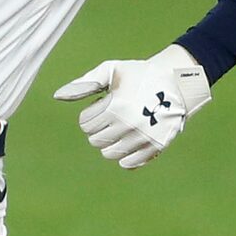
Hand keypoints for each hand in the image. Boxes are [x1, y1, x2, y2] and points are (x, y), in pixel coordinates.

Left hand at [52, 46, 212, 168]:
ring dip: (110, 142)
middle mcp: (128, 125)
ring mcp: (143, 138)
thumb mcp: (111, 71)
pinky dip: (124, 155)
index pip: (85, 124)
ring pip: (109, 154)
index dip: (92, 113)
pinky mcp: (156, 147)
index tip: (105, 104)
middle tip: (112, 116)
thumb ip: (84, 84)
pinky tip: (130, 140)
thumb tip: (57, 97)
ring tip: (120, 127)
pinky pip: (128, 163)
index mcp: (115, 107)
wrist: (178, 81)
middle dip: (99, 128)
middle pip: (95, 140)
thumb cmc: (139, 73)